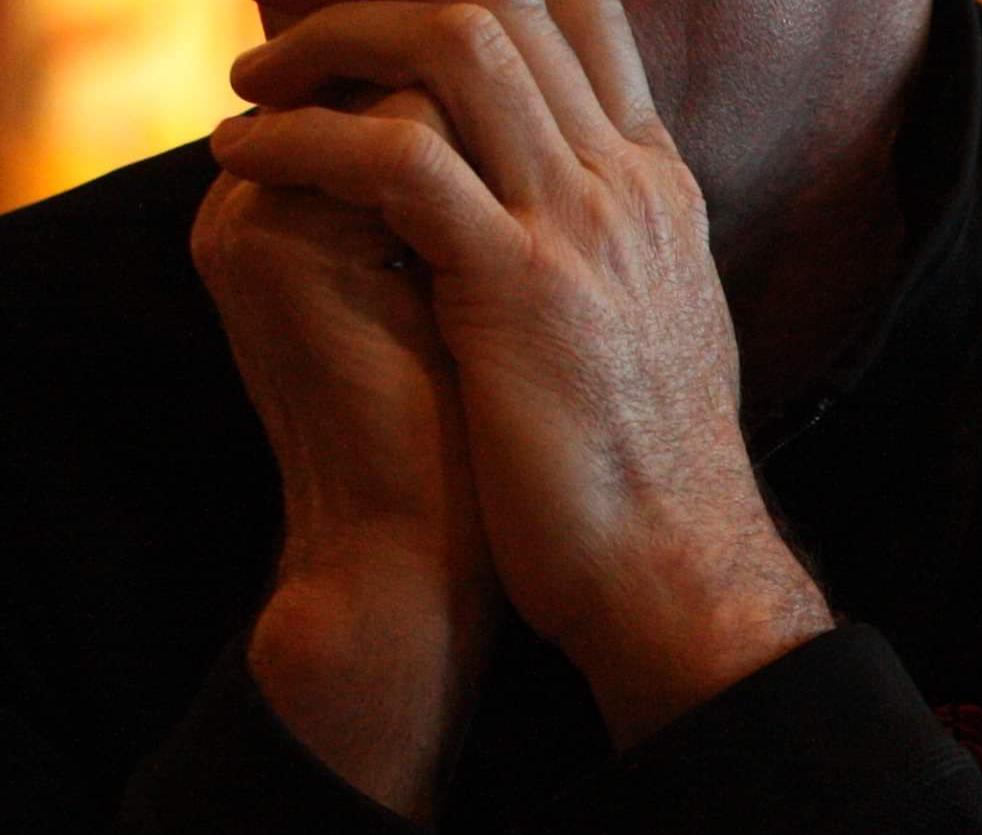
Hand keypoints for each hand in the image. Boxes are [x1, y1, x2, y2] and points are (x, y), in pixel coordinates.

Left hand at [212, 0, 830, 746]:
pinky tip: (246, 160)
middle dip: (378, 3)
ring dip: (333, 42)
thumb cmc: (648, 476)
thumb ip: (612, 243)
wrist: (679, 573)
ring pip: (452, 41)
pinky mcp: (518, 287)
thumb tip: (560, 210)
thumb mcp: (652, 325)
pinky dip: (298, 140)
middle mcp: (626, 183)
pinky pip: (389, 157)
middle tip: (293, 44)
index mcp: (655, 187)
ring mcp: (580, 227)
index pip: (578, 13)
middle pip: (506, 2)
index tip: (379, 26)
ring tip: (258, 88)